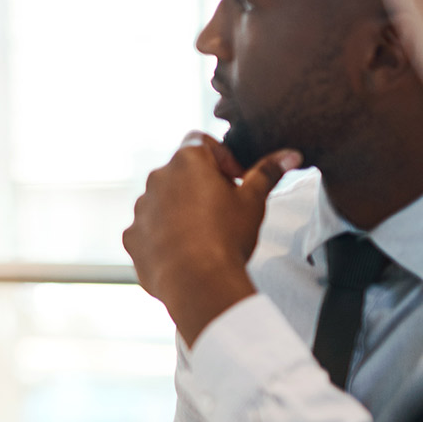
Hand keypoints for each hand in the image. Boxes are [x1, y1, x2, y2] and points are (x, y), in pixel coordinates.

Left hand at [122, 132, 300, 343]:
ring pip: (163, 201)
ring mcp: (140, 208)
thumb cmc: (227, 235)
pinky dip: (163, 236)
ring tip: (205, 235)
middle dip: (201, 186)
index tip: (236, 179)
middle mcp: (157, 179)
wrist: (197, 280)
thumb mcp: (254, 201)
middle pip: (181, 172)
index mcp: (186, 161)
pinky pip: (148, 229)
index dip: (221, 156)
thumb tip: (290, 155)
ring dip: (181, 211)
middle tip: (224, 210)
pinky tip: (184, 252)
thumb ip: (268, 172)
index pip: (200, 141)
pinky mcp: (132, 236)